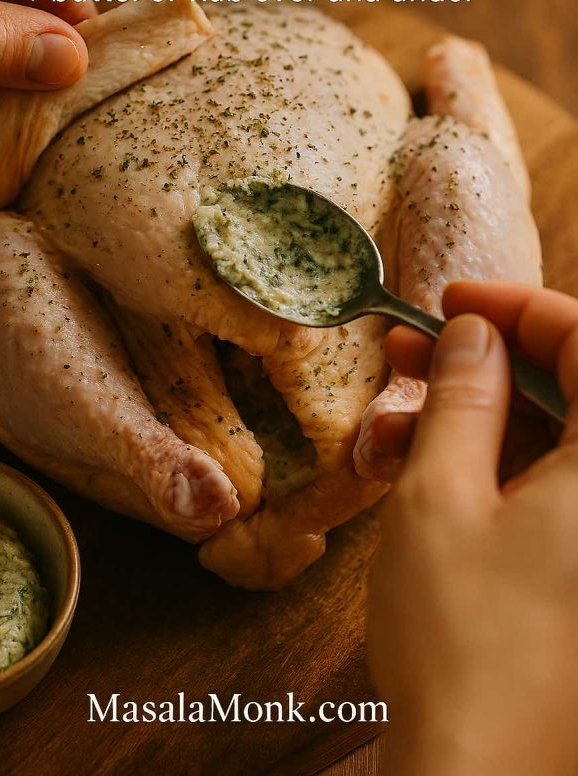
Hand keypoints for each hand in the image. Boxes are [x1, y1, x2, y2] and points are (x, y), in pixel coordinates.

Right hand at [369, 282, 577, 775]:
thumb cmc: (465, 646)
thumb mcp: (440, 498)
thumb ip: (459, 398)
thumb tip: (471, 334)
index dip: (517, 307)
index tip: (451, 304)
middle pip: (574, 390)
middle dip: (486, 366)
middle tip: (409, 359)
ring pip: (558, 443)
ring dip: (478, 425)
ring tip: (392, 439)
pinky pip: (556, 493)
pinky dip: (496, 474)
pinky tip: (425, 481)